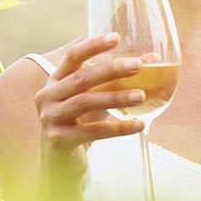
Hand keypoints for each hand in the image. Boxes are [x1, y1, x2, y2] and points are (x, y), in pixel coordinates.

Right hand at [34, 33, 145, 183]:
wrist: (59, 163)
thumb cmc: (80, 123)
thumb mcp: (97, 98)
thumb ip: (118, 79)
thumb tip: (153, 59)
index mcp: (55, 80)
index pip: (73, 56)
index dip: (93, 45)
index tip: (116, 38)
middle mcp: (47, 96)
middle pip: (82, 78)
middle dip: (111, 69)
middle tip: (138, 65)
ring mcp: (50, 118)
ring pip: (86, 102)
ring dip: (116, 98)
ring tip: (142, 95)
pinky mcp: (58, 139)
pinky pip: (92, 130)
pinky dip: (118, 127)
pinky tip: (139, 124)